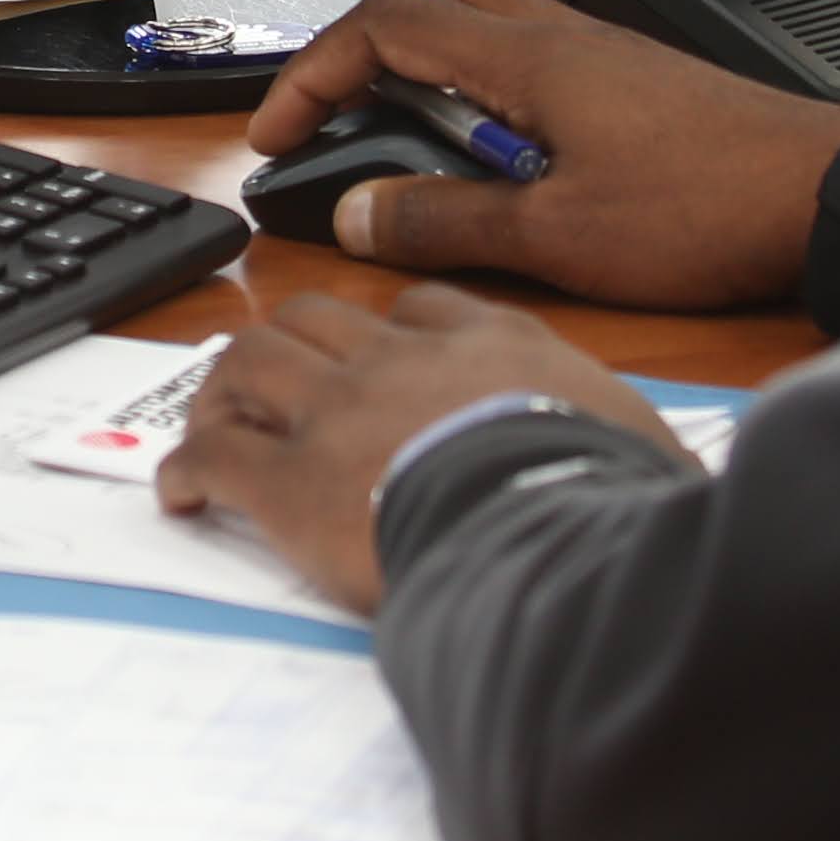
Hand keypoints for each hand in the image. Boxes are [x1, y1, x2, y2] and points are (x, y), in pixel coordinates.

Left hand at [157, 284, 689, 612]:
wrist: (547, 530)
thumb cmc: (608, 492)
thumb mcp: (637, 439)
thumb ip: (620, 437)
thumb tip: (657, 470)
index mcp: (491, 345)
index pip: (420, 310)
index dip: (386, 332)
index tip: (376, 359)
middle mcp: (402, 361)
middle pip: (314, 320)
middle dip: (284, 345)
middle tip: (268, 384)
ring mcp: (337, 413)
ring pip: (250, 363)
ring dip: (224, 392)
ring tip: (213, 425)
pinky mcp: (288, 482)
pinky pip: (216, 457)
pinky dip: (188, 470)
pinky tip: (182, 495)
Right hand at [246, 0, 839, 310]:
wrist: (829, 194)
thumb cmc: (711, 210)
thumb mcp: (557, 238)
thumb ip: (448, 224)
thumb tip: (360, 214)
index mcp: (526, 59)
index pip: (381, 28)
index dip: (311, 77)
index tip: (278, 137)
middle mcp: (560, 39)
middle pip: (428, 12)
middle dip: (362, 67)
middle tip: (336, 134)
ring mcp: (602, 58)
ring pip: (483, 35)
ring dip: (429, 83)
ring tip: (413, 159)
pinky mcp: (636, 88)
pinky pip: (532, 68)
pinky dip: (487, 103)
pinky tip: (505, 170)